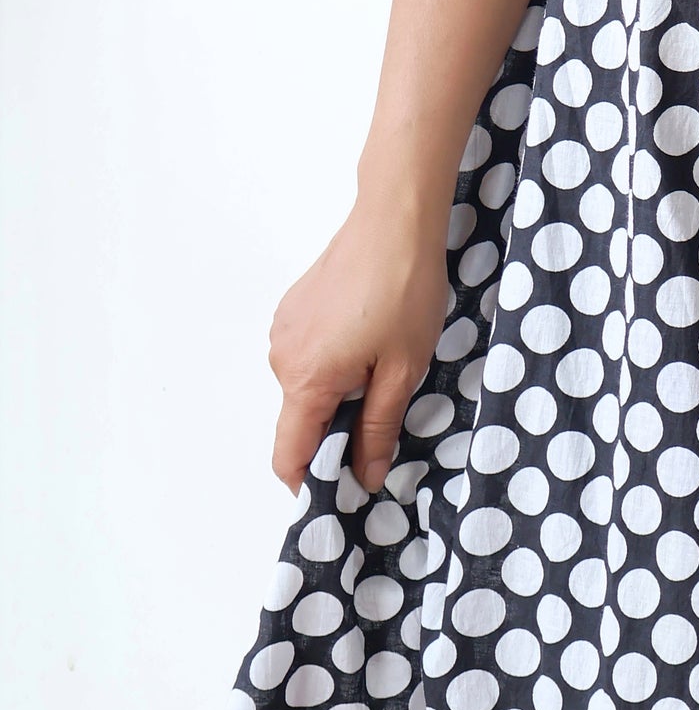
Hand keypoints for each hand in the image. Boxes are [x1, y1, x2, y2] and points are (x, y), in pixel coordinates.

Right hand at [266, 193, 451, 495]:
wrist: (396, 218)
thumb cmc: (404, 290)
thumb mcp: (404, 369)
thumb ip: (378, 428)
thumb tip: (366, 477)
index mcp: (306, 380)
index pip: (288, 456)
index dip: (311, 484)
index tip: (343, 491)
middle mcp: (282, 358)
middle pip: (301, 420)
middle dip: (337, 430)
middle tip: (385, 414)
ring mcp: (285, 329)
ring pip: (307, 385)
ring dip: (338, 390)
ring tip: (384, 361)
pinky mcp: (294, 307)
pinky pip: (309, 354)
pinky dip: (334, 360)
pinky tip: (369, 335)